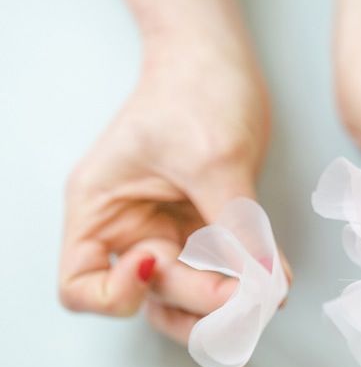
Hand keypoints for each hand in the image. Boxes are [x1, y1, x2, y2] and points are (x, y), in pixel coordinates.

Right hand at [59, 0, 286, 344]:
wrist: (218, 62)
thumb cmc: (193, 89)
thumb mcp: (212, 159)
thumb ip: (235, 225)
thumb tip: (265, 280)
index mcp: (102, 207)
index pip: (80, 285)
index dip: (115, 295)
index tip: (158, 264)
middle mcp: (131, 228)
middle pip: (152, 294)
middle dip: (198, 298)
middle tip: (245, 291)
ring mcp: (170, 230)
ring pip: (188, 293)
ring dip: (223, 303)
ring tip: (264, 294)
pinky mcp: (205, 227)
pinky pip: (223, 268)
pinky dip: (247, 278)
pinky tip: (275, 276)